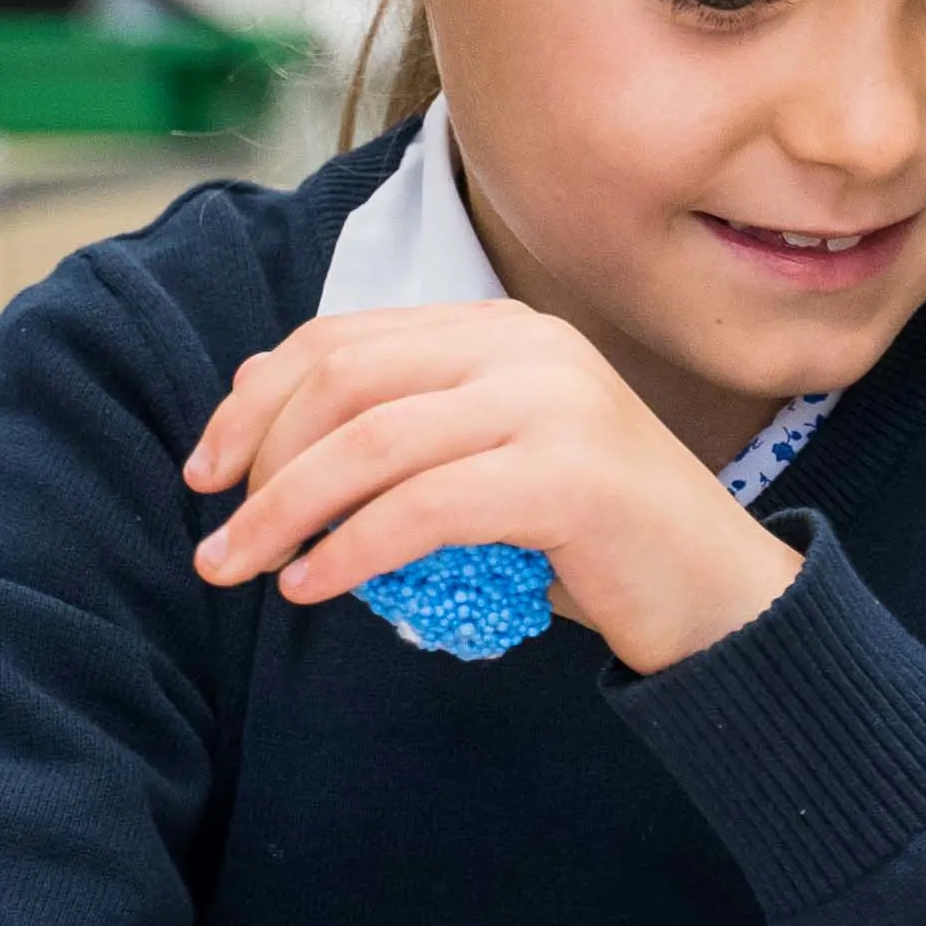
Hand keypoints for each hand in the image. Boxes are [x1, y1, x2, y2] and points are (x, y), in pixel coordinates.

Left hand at [186, 299, 802, 670]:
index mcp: (502, 330)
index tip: (204, 473)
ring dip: (282, 512)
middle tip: (217, 538)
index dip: (254, 402)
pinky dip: (350, 550)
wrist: (722, 596)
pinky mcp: (566, 477)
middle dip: (256, 461)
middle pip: (342, 382)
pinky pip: (421, 508)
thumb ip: (402, 430)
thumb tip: (259, 417)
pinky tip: (316, 587)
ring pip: (370, 443)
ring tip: (240, 570)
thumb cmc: (592, 541)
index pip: (342, 339)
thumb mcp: (487, 462)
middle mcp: (527, 347)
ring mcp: (553, 404)